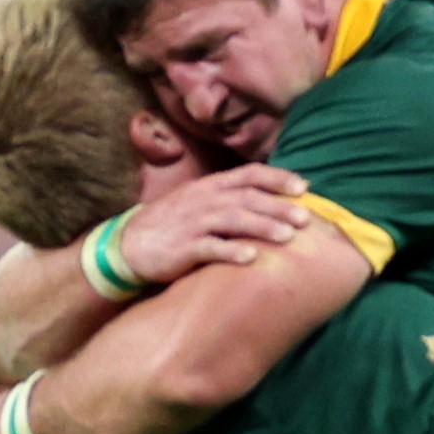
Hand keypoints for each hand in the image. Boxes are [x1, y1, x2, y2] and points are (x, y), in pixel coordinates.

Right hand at [118, 167, 310, 284]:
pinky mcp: (182, 248)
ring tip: (287, 236)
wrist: (127, 245)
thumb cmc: (171, 224)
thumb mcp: (197, 201)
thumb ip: (228, 198)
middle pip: (247, 198)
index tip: (303, 188)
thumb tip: (269, 200)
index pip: (249, 175)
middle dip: (278, 207)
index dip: (278, 179)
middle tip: (305, 218)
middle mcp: (204, 200)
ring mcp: (192, 224)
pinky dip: (231, 252)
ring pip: (233, 220)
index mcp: (210, 186)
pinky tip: (251, 258)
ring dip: (262, 227)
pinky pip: (209, 248)